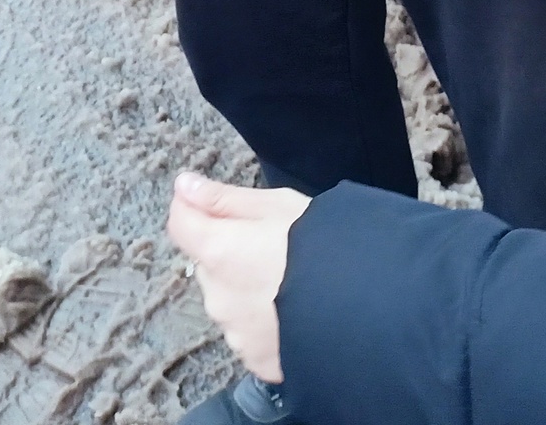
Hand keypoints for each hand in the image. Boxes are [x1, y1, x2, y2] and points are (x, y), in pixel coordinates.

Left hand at [166, 172, 307, 384]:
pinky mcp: (256, 360)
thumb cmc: (322, 246)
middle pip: (208, 265)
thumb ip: (223, 198)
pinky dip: (263, 322)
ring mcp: (236, 334)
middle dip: (227, 252)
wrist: (366, 306)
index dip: (192, 208)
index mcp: (218, 252)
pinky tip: (295, 311)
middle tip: (271, 245)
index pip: (180, 224)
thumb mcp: (276, 206)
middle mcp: (218, 296)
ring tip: (289, 281)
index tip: (209, 201)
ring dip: (245, 289)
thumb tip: (183, 186)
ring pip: (228, 301)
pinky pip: (249, 334)